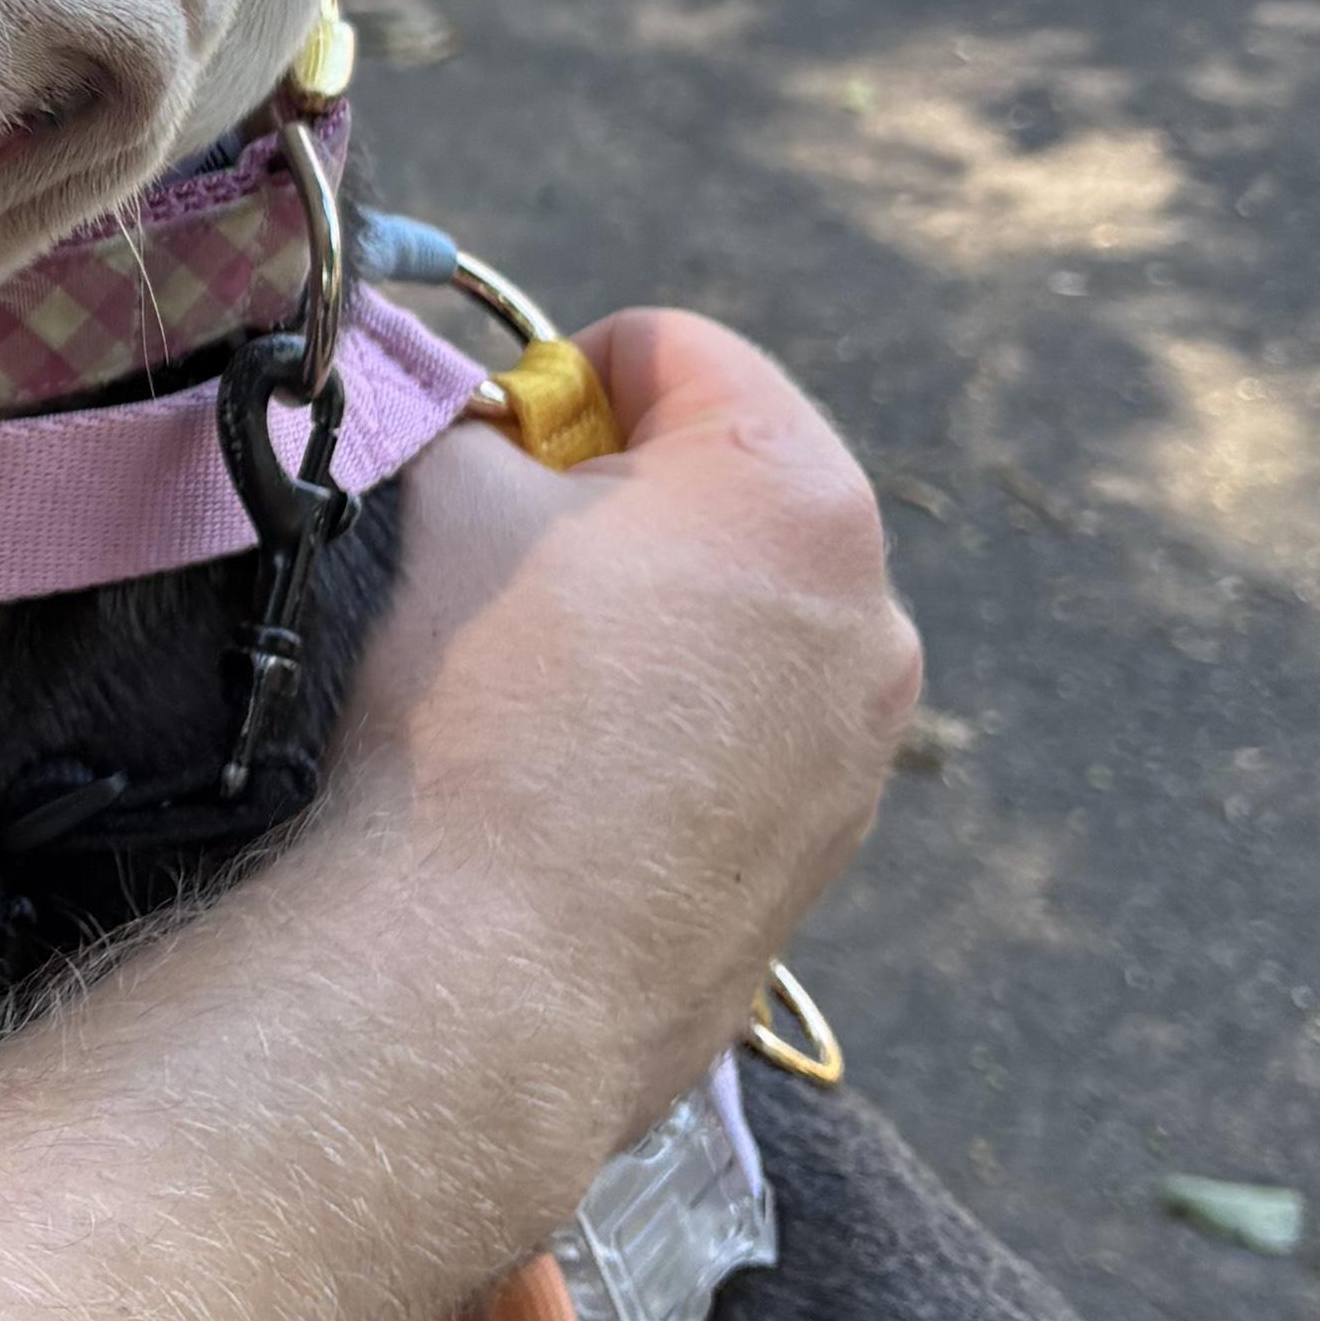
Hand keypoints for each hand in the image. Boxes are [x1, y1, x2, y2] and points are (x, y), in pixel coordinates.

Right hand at [319, 310, 920, 1198]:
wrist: (495, 970)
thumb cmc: (477, 703)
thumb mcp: (447, 496)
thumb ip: (476, 425)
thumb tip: (486, 427)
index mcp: (795, 486)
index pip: (672, 350)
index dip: (558, 378)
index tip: (493, 455)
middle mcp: (872, 606)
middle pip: (729, 483)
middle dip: (621, 498)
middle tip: (511, 566)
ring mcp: (863, 740)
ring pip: (745, 613)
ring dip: (658, 611)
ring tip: (545, 686)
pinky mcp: (831, 843)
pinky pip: (750, 728)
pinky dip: (678, 721)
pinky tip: (582, 779)